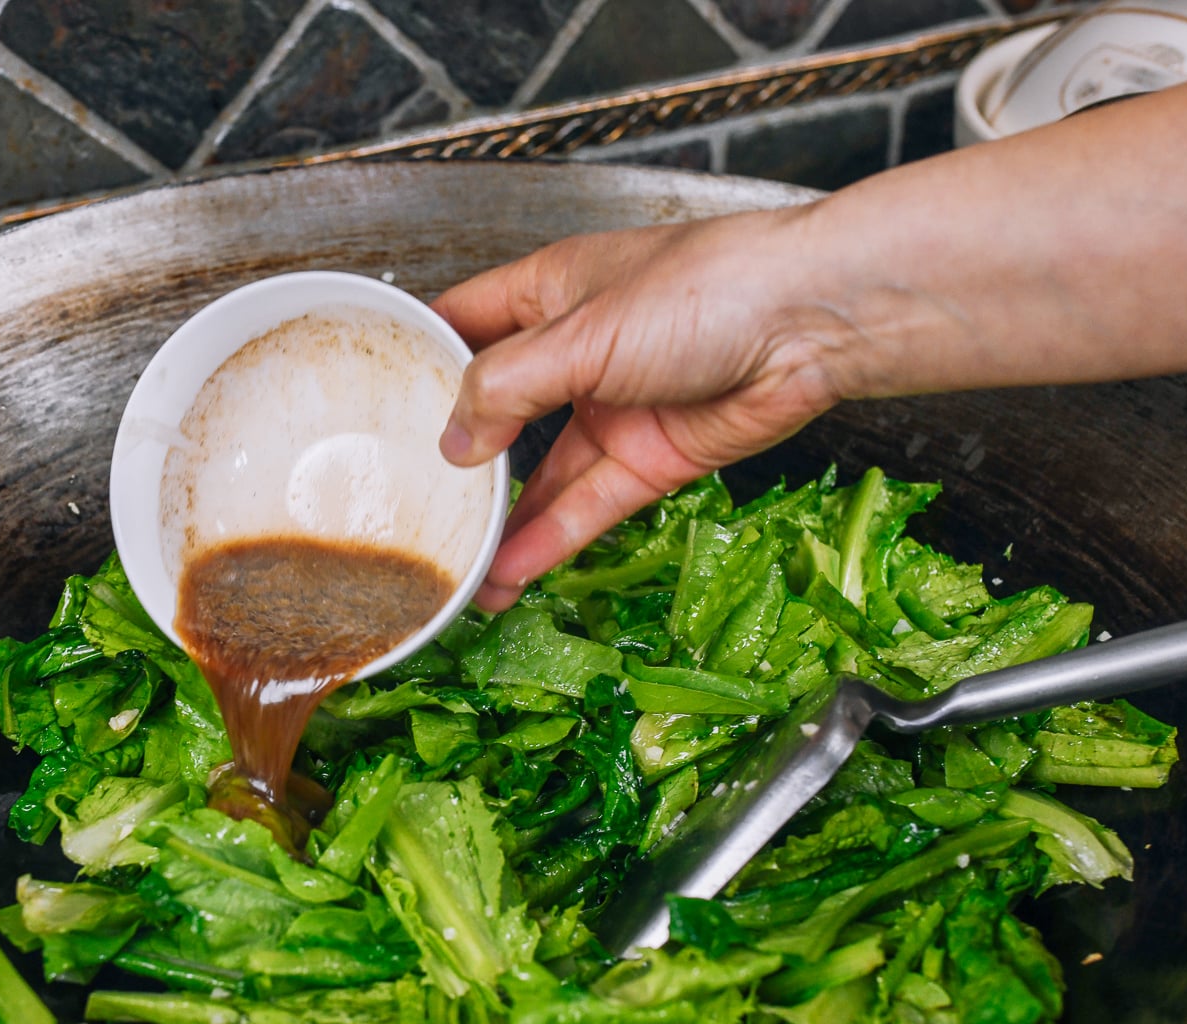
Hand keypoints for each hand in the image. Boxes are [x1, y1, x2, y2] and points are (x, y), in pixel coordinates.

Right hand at [433, 206, 848, 610]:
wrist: (813, 322)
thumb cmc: (707, 289)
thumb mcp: (582, 334)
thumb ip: (508, 387)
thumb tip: (455, 441)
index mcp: (551, 290)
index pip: (466, 322)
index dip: (422, 357)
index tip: (373, 403)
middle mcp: (578, 351)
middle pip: (501, 410)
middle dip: (460, 458)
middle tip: (410, 503)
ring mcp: (616, 409)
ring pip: (544, 474)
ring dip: (504, 520)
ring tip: (459, 567)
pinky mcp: (653, 459)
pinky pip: (589, 506)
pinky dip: (551, 539)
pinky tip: (512, 571)